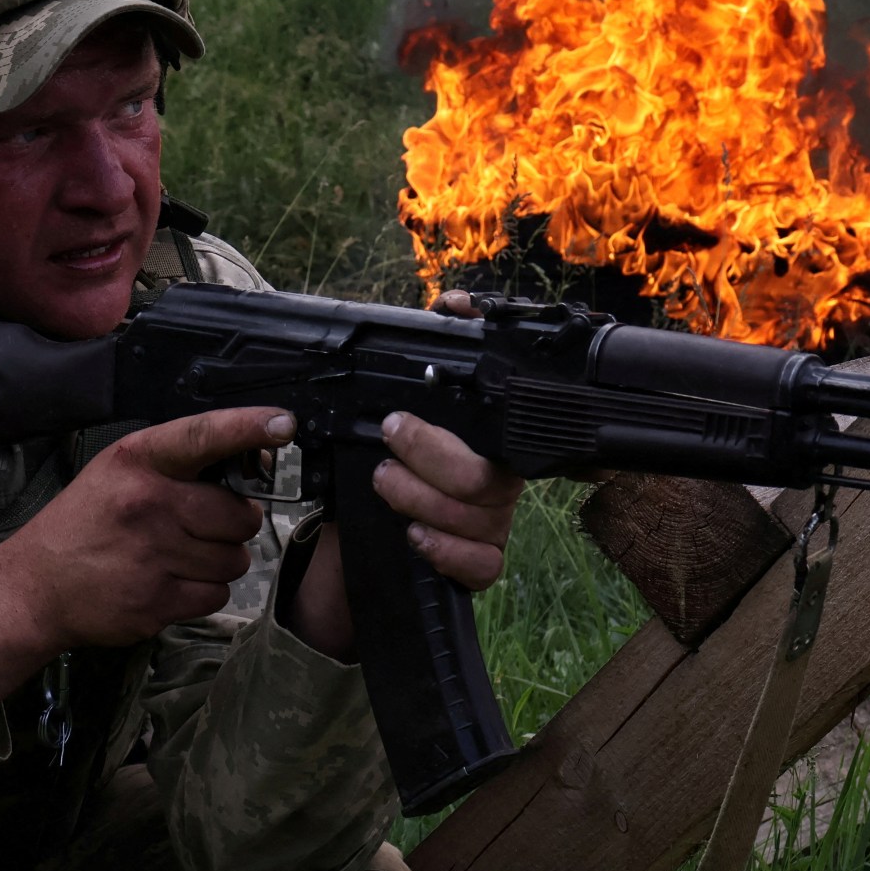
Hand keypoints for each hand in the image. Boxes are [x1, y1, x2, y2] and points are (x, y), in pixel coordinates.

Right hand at [0, 406, 291, 714]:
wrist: (34, 587)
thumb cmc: (85, 523)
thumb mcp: (120, 472)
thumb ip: (181, 463)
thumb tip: (256, 458)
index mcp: (138, 462)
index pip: (202, 436)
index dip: (247, 427)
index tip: (282, 423)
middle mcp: (148, 504)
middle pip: (238, 514)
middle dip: (233, 524)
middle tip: (204, 526)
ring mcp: (153, 555)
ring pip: (234, 560)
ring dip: (219, 561)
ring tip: (180, 555)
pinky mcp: (157, 601)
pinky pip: (217, 595)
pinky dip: (203, 592)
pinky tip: (171, 581)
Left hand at [379, 289, 523, 587]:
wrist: (367, 522)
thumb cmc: (395, 455)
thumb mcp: (401, 403)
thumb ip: (428, 351)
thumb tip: (455, 304)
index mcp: (489, 438)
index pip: (502, 428)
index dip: (462, 425)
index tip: (400, 419)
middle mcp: (498, 481)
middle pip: (488, 478)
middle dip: (431, 457)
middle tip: (388, 438)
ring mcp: (492, 524)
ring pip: (480, 520)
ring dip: (422, 501)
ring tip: (382, 482)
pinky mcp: (478, 564)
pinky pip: (482, 566)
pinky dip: (448, 552)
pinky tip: (415, 537)